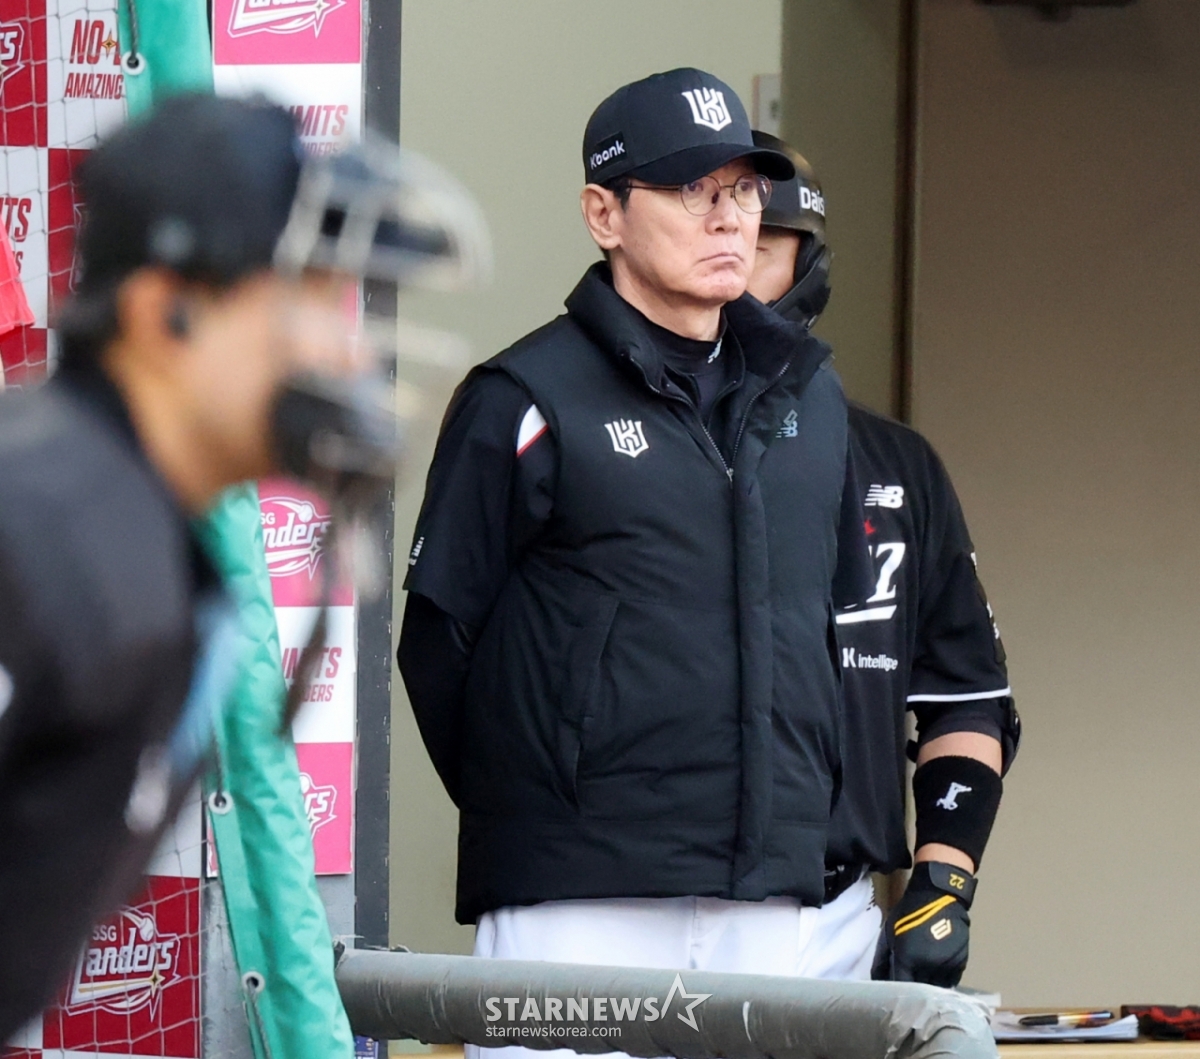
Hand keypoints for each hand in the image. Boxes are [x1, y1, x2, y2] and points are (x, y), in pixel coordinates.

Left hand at [872, 861, 974, 986]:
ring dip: (929, 988)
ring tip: (923, 980)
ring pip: (937, 989)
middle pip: (920, 991)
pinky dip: (943, 980)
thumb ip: (881, 960)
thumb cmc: (908, 914)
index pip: (901, 986)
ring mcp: (947, 965)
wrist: (938, 897)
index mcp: (908, 957)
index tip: (894, 995)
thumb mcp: (888, 933)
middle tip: (909, 988)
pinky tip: (937, 972)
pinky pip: (951, 981)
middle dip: (913, 992)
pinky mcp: (961, 963)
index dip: (896, 994)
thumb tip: (876, 982)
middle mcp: (928, 965)